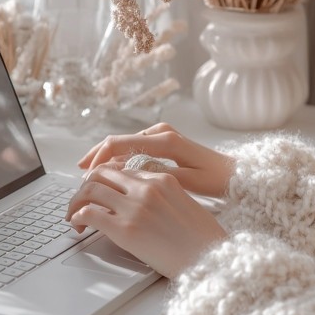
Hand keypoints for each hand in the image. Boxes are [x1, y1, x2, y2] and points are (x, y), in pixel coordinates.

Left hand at [66, 166, 226, 277]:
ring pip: (89, 189)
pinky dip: (77, 217)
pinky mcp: (125, 229)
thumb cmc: (203, 242)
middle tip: (80, 201)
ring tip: (74, 216)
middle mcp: (147, 188)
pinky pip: (89, 213)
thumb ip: (162, 196)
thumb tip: (138, 202)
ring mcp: (135, 207)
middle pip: (101, 173)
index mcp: (163, 179)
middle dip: (85, 186)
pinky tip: (78, 226)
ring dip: (76, 202)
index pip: (121, 168)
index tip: (96, 188)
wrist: (211, 262)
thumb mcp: (185, 205)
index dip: (104, 178)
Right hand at [78, 122, 234, 197]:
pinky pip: (134, 147)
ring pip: (124, 143)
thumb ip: (155, 174)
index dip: (97, 159)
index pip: (118, 144)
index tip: (85, 175)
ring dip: (106, 158)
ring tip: (91, 175)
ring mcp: (162, 135)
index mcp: (164, 140)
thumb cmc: (214, 179)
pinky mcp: (164, 141)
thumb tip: (126, 171)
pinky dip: (119, 158)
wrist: (235, 173)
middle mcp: (160, 132)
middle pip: (117, 140)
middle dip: (96, 157)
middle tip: (80, 174)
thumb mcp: (186, 181)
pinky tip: (112, 172)